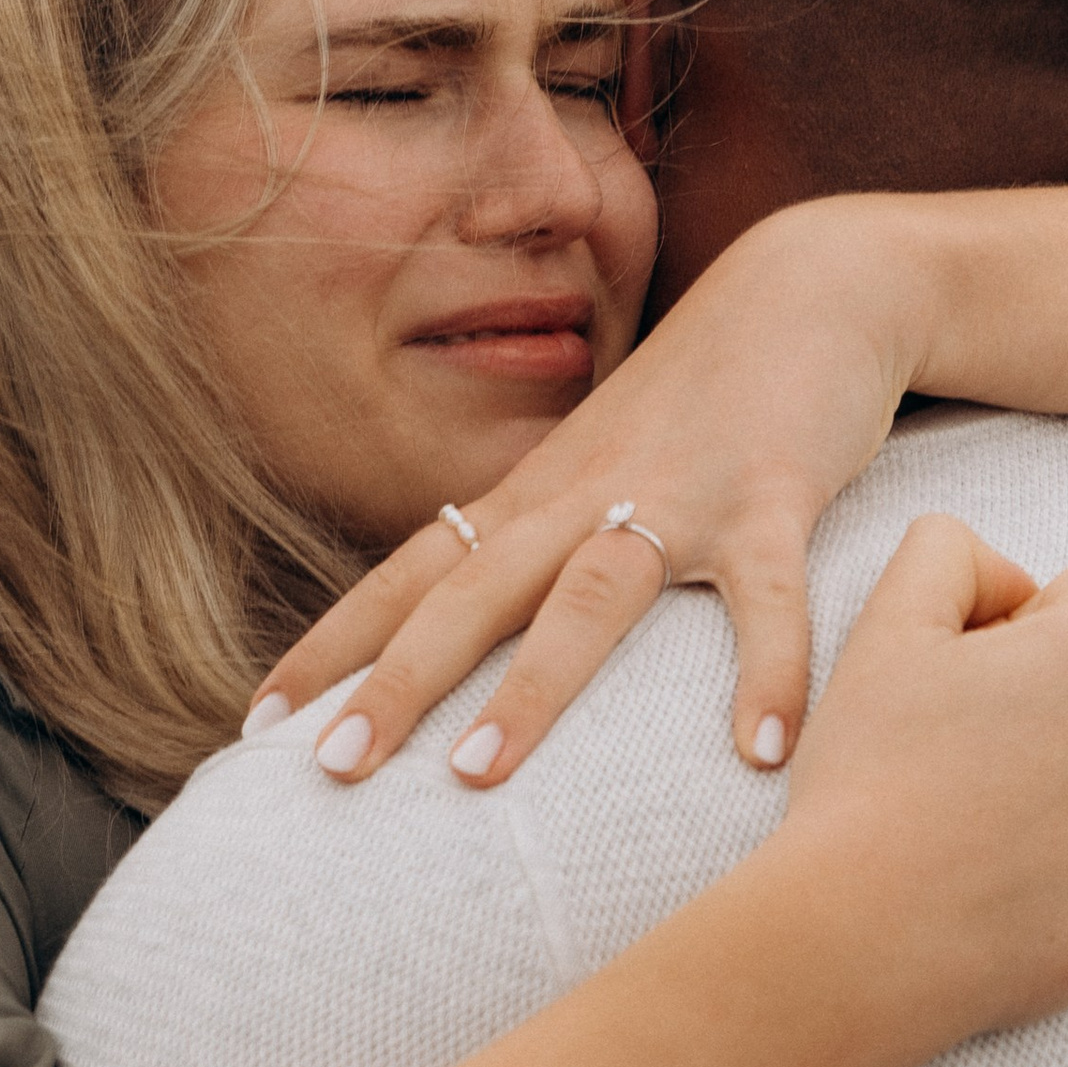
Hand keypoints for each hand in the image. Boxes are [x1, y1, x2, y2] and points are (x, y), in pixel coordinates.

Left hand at [252, 198, 926, 786]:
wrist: (808, 286)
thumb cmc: (699, 400)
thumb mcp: (600, 472)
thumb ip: (544, 550)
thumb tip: (482, 647)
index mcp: (532, 496)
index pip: (409, 574)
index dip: (333, 645)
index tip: (258, 725)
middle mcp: (582, 494)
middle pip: (469, 593)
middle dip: (395, 681)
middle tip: (330, 769)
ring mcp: (676, 492)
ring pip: (587, 594)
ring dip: (532, 687)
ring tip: (477, 780)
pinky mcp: (772, 493)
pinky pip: (765, 595)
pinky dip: (769, 672)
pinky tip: (764, 752)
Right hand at [773, 523, 1067, 1066]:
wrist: (866, 939)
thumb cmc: (869, 777)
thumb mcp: (884, 626)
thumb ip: (947, 551)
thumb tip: (1008, 576)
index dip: (1010, 643)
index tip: (960, 702)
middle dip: (1056, 715)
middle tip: (966, 773)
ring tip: (989, 833)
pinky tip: (1021, 887)